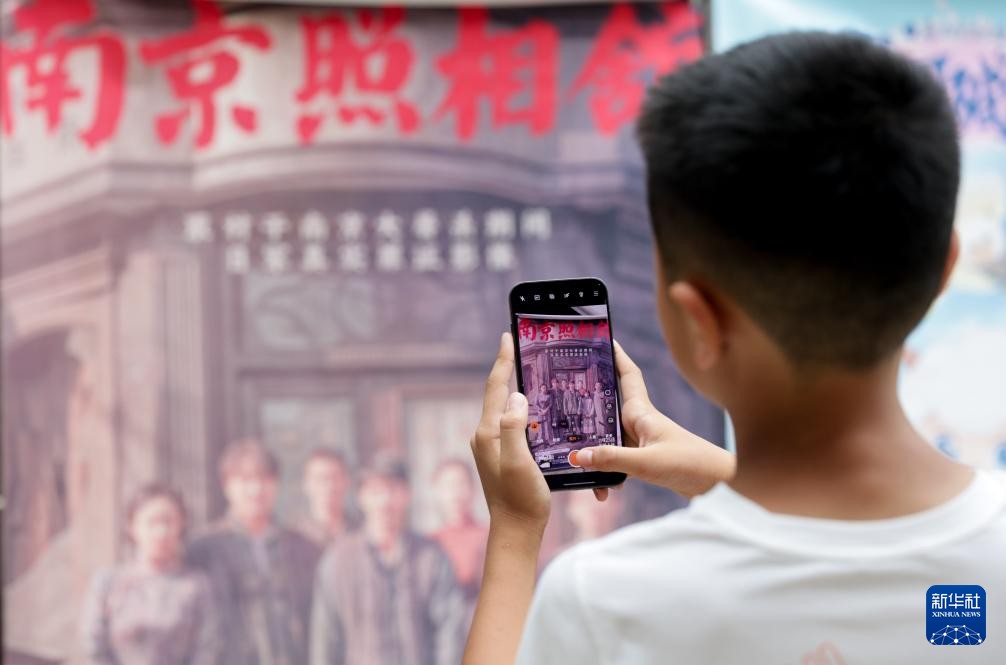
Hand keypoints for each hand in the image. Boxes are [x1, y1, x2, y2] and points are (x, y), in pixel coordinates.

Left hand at [470, 333, 549, 530]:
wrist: (516, 531)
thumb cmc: (521, 500)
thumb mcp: (519, 462)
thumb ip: (514, 428)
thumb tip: (516, 397)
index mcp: (487, 433)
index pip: (496, 388)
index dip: (504, 361)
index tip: (508, 336)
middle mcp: (486, 436)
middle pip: (498, 393)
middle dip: (510, 368)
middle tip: (523, 346)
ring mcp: (493, 445)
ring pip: (505, 407)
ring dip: (517, 387)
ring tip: (531, 369)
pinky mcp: (503, 454)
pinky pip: (512, 421)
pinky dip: (522, 407)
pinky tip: (535, 406)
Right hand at [579, 340, 735, 499]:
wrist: (716, 485)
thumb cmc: (689, 464)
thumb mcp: (645, 463)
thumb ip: (611, 460)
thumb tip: (576, 456)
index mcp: (642, 412)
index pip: (626, 374)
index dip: (614, 354)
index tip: (599, 338)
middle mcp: (638, 422)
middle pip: (606, 406)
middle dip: (586, 402)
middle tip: (561, 394)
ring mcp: (639, 441)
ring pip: (606, 439)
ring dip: (592, 452)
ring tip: (574, 465)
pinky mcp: (642, 459)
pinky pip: (615, 463)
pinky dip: (607, 475)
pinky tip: (603, 491)